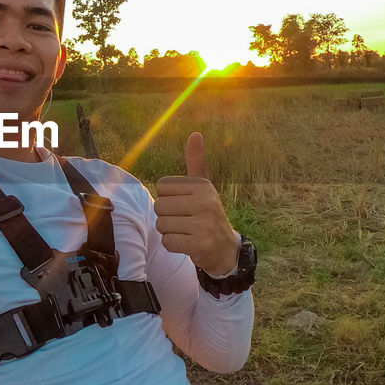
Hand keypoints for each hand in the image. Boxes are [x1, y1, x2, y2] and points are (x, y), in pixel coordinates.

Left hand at [153, 132, 239, 275]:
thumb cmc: (207, 215)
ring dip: (170, 232)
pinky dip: (174, 246)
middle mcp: (205, 201)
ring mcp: (204, 223)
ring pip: (162, 225)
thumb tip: (195, 133)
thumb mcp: (203, 188)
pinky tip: (189, 244)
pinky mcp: (200, 244)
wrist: (226, 250)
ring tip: (187, 232)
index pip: (161, 187)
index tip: (185, 206)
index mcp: (203, 186)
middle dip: (167, 217)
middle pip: (159, 206)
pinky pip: (168, 242)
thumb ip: (196, 162)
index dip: (168, 199)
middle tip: (185, 222)